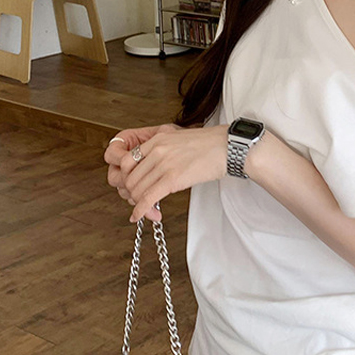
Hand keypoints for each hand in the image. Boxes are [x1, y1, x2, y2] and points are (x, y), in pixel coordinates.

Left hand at [114, 125, 228, 222]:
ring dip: (136, 203)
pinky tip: (138, 216)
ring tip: (143, 208)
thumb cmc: (210, 144)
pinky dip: (140, 210)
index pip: (126, 161)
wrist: (228, 147)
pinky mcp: (173, 179)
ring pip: (137, 189)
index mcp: (157, 139)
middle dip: (131, 193)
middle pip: (130, 178)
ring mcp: (164, 164)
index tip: (133, 185)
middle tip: (138, 200)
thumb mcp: (179, 139)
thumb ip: (163, 148)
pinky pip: (147, 198)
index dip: (127, 177)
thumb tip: (154, 165)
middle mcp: (157, 150)